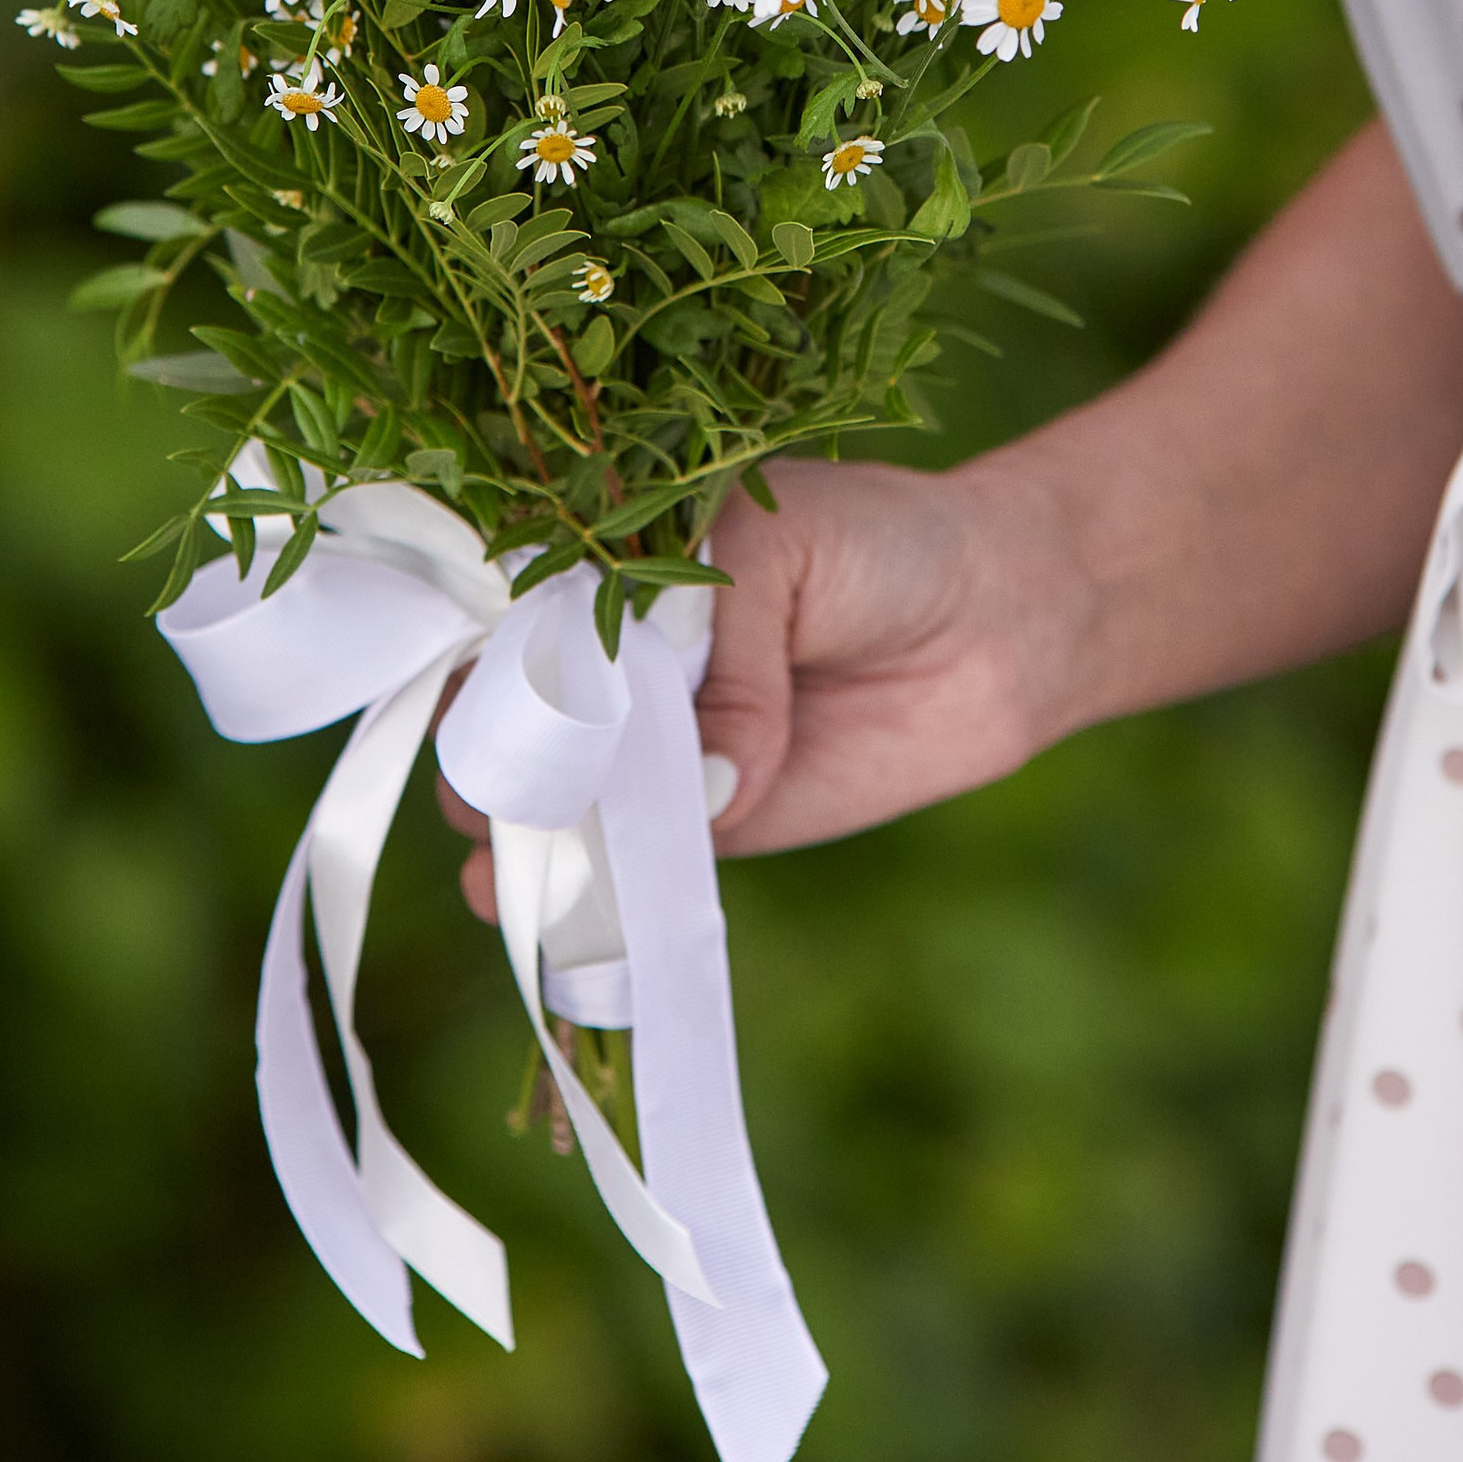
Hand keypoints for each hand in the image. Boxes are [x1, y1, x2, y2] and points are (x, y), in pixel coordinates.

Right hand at [441, 442, 1092, 915]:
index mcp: (616, 571)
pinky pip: (648, 861)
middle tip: (481, 797)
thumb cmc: (880, 544)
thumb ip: (729, 657)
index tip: (463, 698)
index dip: (482, 661)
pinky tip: (560, 918)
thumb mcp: (782, 555)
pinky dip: (604, 894)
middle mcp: (622, 665)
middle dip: (494, 761)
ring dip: (526, 844)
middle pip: (527, 721)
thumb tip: (710, 787)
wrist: (999, 615)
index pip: (517, 619)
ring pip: (571, 803)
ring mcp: (665, 750)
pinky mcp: (717, 823)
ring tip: (501, 874)